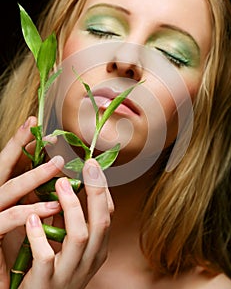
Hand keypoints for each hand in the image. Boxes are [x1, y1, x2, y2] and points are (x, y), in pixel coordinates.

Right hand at [0, 117, 62, 287]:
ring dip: (33, 175)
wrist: (0, 280)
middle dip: (19, 148)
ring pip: (7, 190)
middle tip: (43, 131)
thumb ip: (32, 195)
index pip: (6, 163)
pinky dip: (30, 212)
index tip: (32, 122)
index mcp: (0, 193)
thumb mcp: (21, 213)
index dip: (17, 142)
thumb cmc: (10, 243)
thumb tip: (56, 176)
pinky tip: (52, 204)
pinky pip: (8, 221)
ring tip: (58, 163)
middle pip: (2, 168)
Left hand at [22, 158, 113, 288]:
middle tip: (88, 165)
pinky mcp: (47, 283)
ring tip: (59, 184)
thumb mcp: (69, 245)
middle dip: (96, 191)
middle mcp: (89, 260)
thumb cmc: (55, 270)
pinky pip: (46, 257)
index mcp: (97, 249)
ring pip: (79, 236)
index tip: (93, 166)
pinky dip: (40, 235)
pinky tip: (32, 219)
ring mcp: (70, 273)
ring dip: (71, 206)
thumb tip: (65, 184)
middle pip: (101, 222)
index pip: (108, 215)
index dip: (102, 189)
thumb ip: (68, 219)